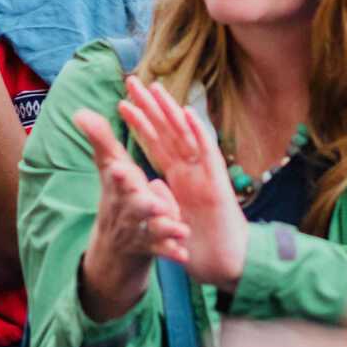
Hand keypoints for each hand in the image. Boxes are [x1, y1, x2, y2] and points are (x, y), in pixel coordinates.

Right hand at [73, 109, 190, 321]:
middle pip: (133, 207)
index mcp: (117, 188)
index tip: (120, 169)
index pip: (116, 179)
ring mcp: (138, 231)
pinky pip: (162, 251)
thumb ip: (100, 141)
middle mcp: (126, 210)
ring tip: (179, 229)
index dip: (117, 174)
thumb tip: (80, 111)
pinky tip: (183, 254)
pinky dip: (171, 252)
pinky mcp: (151, 247)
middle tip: (152, 203)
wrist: (113, 245)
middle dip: (141, 204)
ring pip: (150, 229)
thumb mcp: (109, 168)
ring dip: (162, 229)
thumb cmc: (116, 195)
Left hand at [117, 77, 248, 290]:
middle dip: (150, 107)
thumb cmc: (201, 244)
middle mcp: (191, 171)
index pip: (156, 144)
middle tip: (132, 80)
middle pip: (168, 132)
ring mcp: (205, 174)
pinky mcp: (217, 183)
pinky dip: (197, 132)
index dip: (140, 124)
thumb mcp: (171, 220)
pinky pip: (207, 153)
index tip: (122, 102)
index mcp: (179, 178)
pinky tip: (186, 113)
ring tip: (155, 88)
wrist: (224, 266)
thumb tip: (150, 183)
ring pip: (185, 136)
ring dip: (170, 111)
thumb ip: (161, 200)